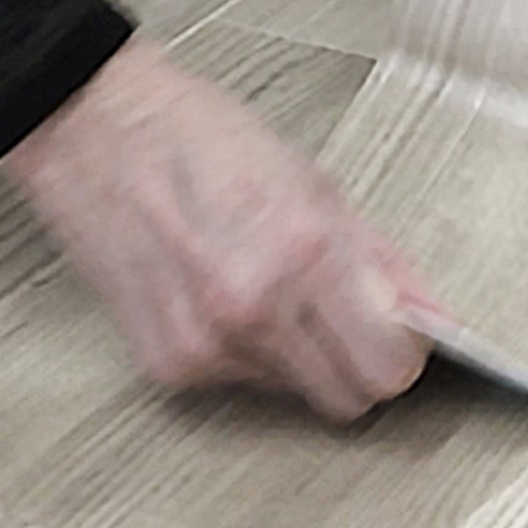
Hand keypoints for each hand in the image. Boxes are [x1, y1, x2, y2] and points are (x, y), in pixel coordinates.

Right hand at [3, 36, 441, 420]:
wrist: (94, 127)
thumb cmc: (199, 137)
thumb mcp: (314, 182)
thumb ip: (383, 262)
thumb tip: (433, 318)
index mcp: (303, 250)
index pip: (389, 369)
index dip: (401, 354)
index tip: (396, 336)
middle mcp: (252, 308)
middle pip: (347, 400)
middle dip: (356, 365)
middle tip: (341, 317)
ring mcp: (204, 343)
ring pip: (293, 394)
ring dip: (297, 355)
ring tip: (267, 285)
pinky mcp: (165, 364)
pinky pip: (238, 384)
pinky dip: (245, 353)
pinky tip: (222, 295)